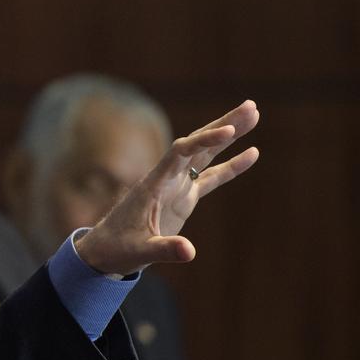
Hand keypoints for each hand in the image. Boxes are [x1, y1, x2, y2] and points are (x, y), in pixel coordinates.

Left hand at [76, 100, 259, 273]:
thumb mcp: (140, 252)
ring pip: (206, 155)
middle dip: (223, 126)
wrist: (106, 250)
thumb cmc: (118, 249)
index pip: (180, 152)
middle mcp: (167, 178)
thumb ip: (164, 250)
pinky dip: (231, 166)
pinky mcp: (184, 198)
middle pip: (197, 144)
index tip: (228, 131)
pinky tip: (252, 152)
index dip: (203, 140)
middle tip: (250, 107)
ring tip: (253, 115)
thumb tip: (190, 252)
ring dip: (228, 135)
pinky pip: (212, 177)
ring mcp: (177, 186)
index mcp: (154, 184)